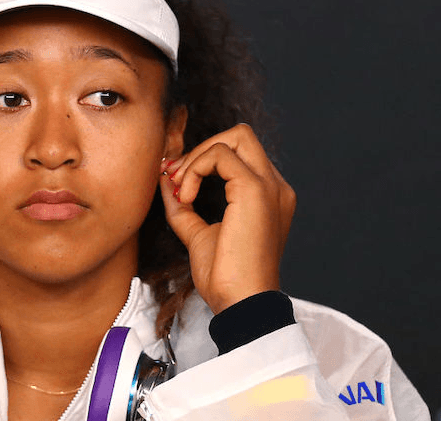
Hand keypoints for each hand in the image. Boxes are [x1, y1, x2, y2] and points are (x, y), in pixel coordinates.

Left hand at [160, 124, 295, 313]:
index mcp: (268, 197)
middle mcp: (276, 187)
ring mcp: (270, 186)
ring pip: (234, 137)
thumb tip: (164, 180)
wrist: (240, 304)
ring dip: (197, 157)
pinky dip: (196, 169)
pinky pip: (220, 154)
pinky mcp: (255, 190)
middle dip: (202, 149)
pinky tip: (186, 198)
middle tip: (177, 179)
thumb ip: (184, 206)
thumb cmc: (225, 277)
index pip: (239, 154)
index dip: (203, 159)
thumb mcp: (197, 234)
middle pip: (241, 136)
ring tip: (180, 190)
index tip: (177, 184)